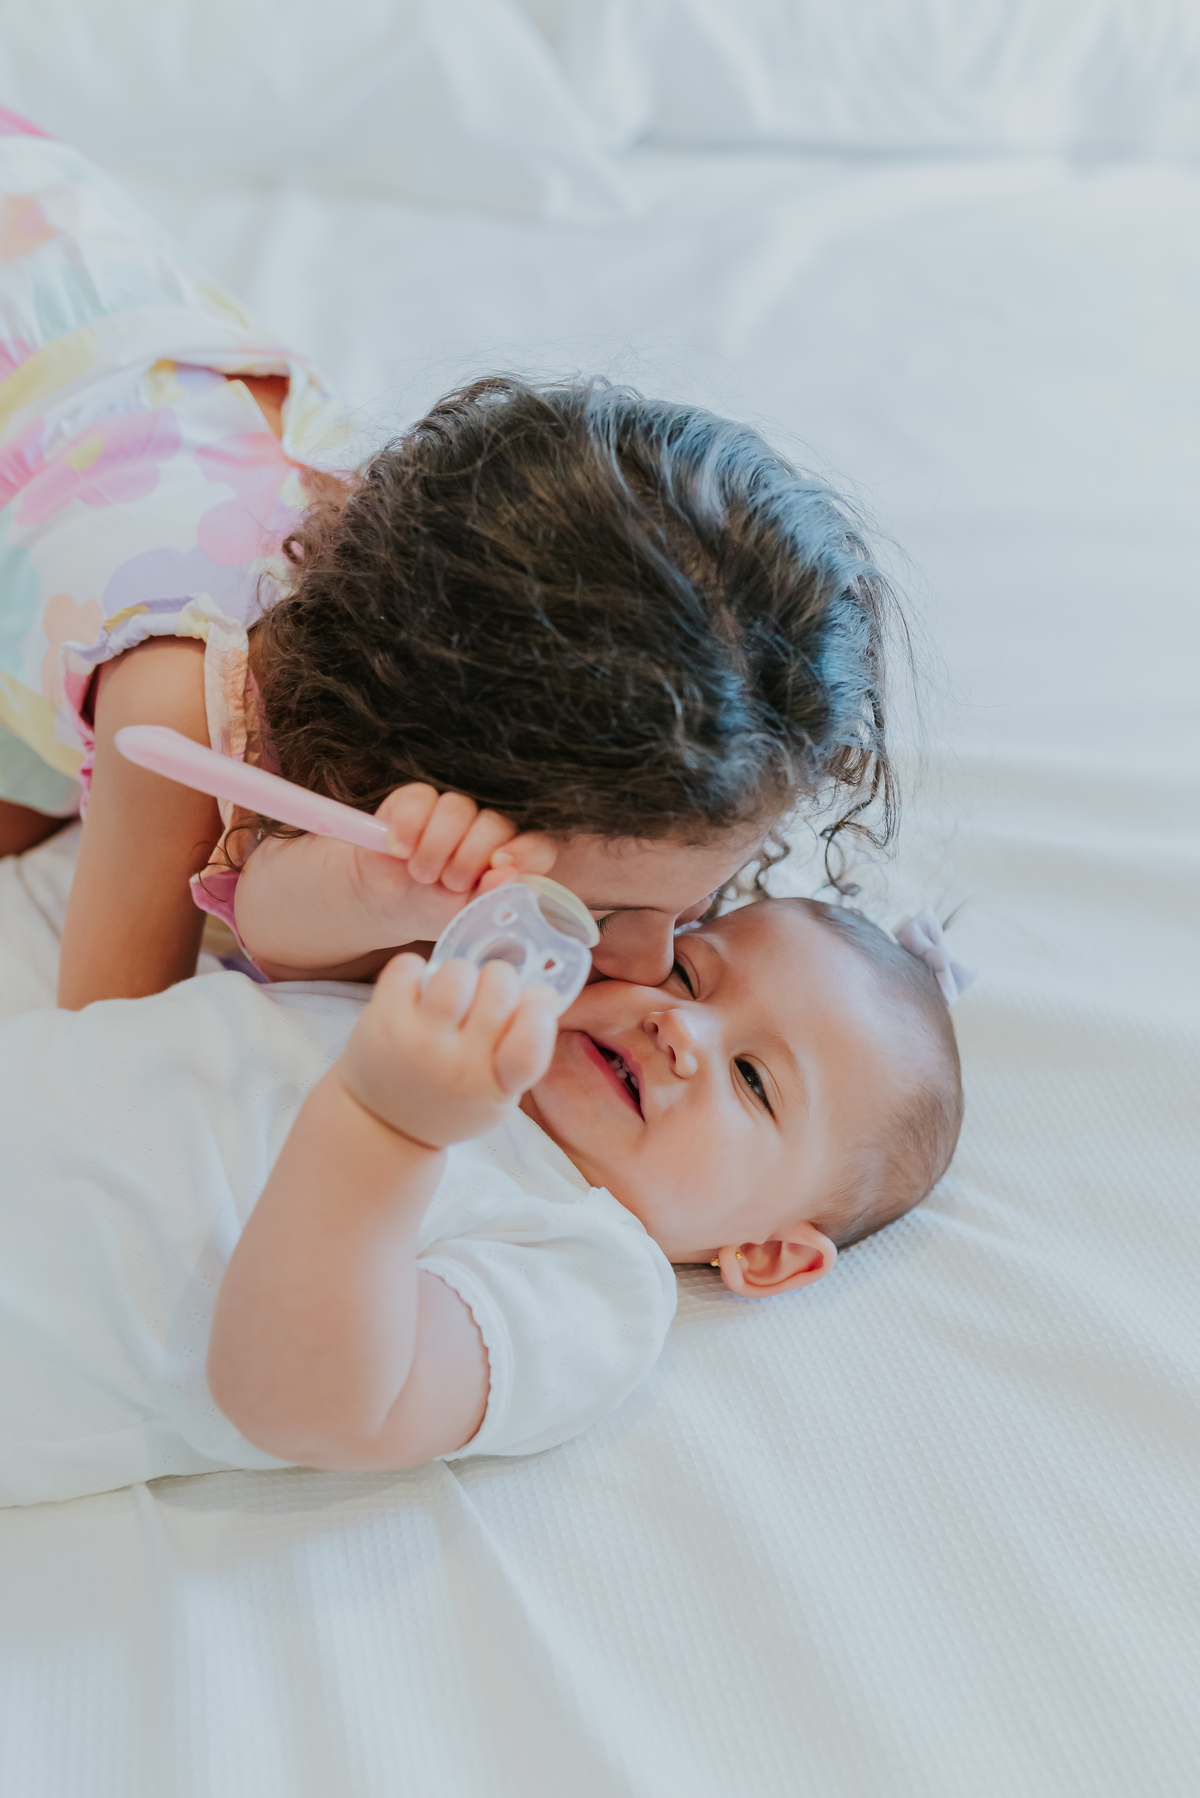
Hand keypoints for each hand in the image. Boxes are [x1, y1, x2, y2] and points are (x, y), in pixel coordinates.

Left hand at [337, 952, 558, 1148]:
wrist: (385, 1122)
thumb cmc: (455, 1096)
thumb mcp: (498, 1087)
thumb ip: (525, 1045)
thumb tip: (545, 992)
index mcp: (495, 1086)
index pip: (529, 1048)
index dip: (539, 1016)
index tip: (535, 1009)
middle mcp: (457, 1066)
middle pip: (498, 989)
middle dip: (500, 980)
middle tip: (488, 993)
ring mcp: (417, 1042)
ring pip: (456, 973)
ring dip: (460, 974)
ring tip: (453, 993)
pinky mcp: (382, 1021)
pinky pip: (409, 966)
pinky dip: (416, 970)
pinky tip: (418, 993)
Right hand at [349, 786, 556, 946]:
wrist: (386, 902)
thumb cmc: (433, 908)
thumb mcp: (463, 915)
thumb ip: (489, 897)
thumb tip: (508, 874)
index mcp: (508, 858)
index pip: (536, 845)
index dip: (524, 851)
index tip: (499, 865)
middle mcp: (486, 828)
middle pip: (495, 824)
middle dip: (470, 857)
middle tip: (449, 883)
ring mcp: (453, 810)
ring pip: (457, 808)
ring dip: (436, 847)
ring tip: (422, 873)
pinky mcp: (416, 799)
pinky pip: (420, 799)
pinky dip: (408, 828)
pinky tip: (400, 850)